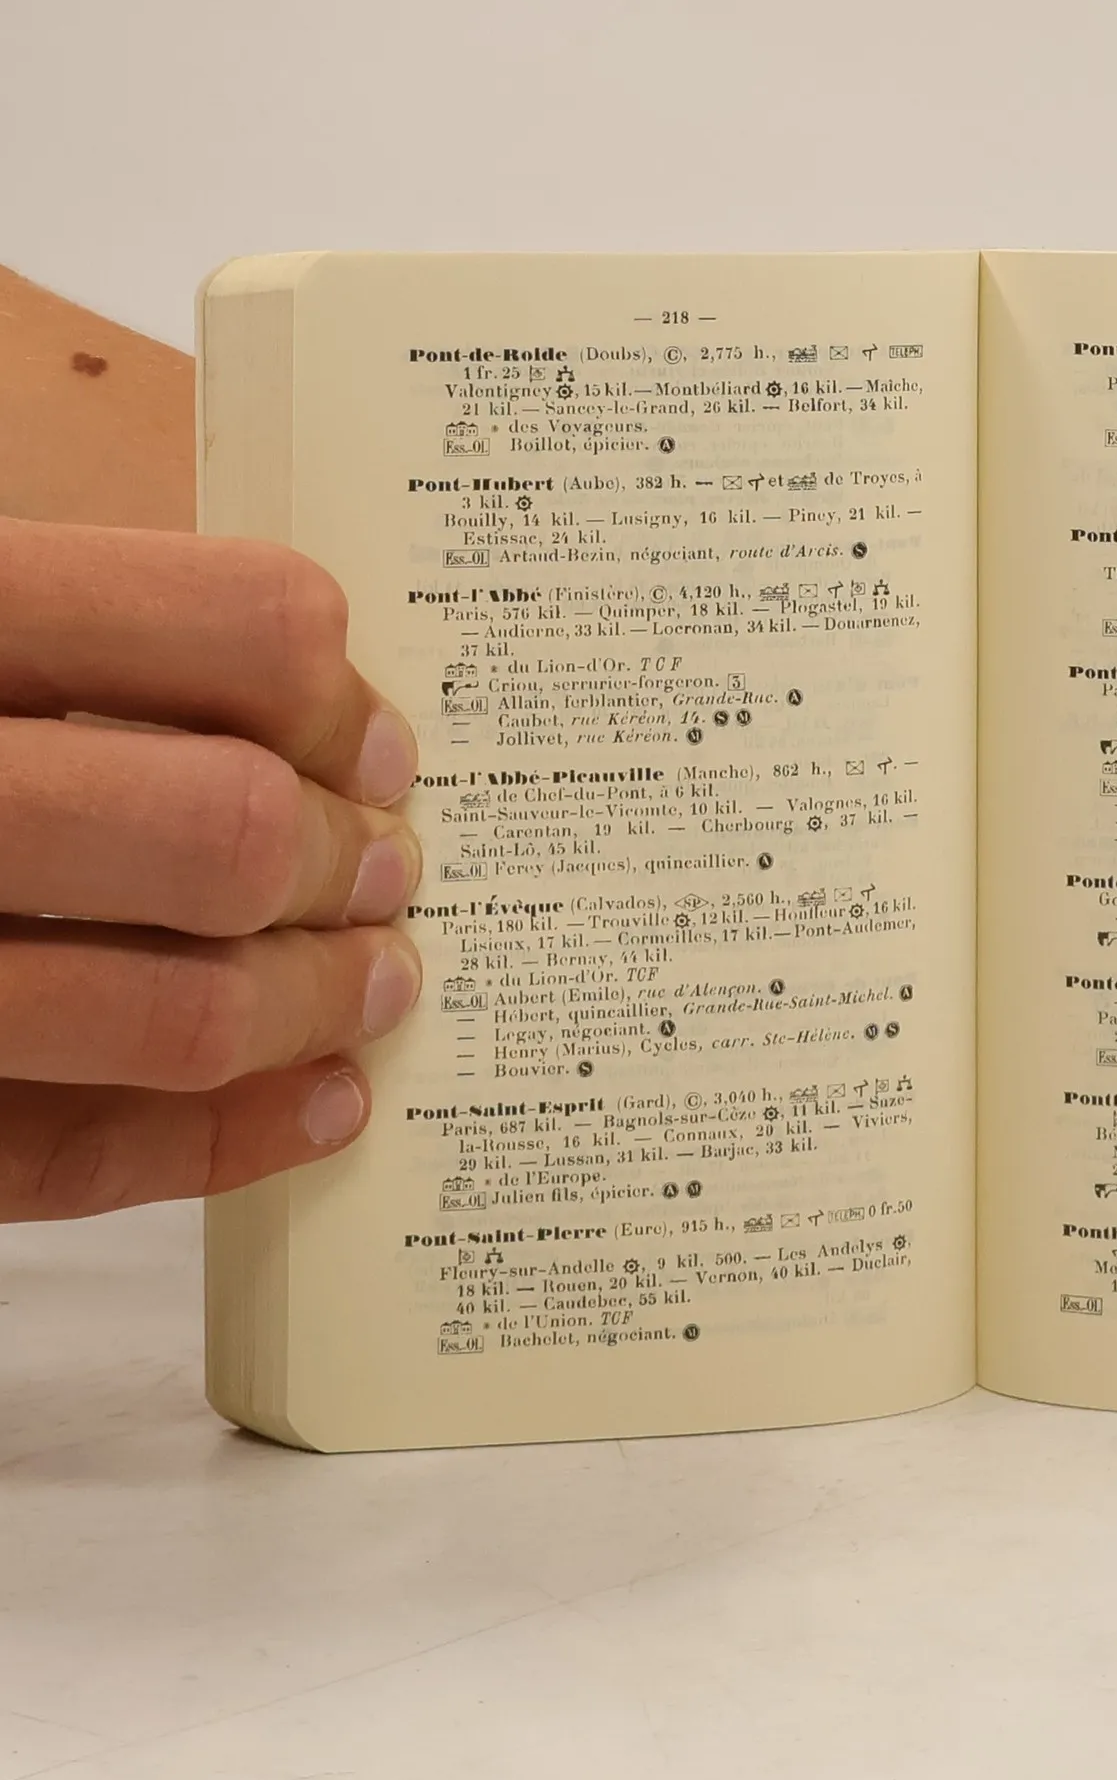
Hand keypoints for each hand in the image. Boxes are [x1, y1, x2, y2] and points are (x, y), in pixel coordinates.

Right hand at [0, 517, 421, 1221]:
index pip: (230, 623)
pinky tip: (317, 1110)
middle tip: (390, 869)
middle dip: (344, 859)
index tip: (376, 741)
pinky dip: (221, 1142)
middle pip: (222, 826)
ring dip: (317, 1003)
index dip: (336, 690)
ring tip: (378, 983)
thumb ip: (62, 628)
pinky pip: (62, 1156)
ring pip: (169, 1010)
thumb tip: (304, 693)